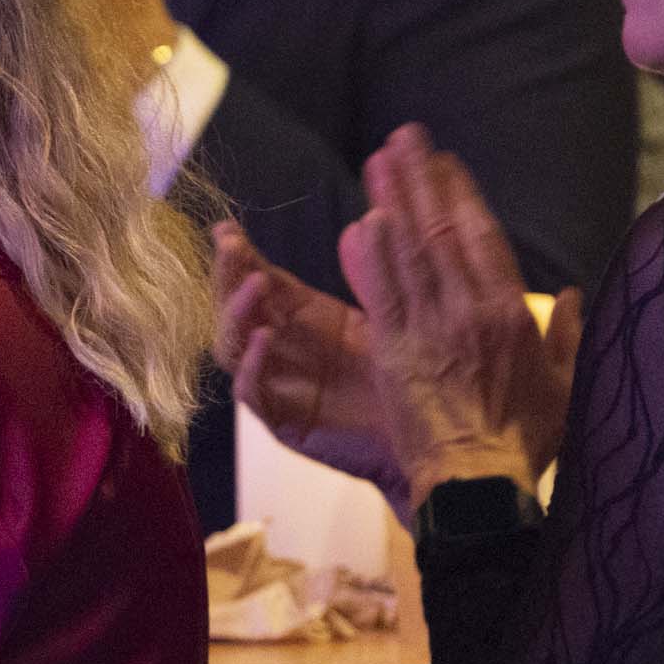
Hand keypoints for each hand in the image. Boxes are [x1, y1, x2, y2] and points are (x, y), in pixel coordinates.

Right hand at [214, 219, 398, 490]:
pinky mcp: (282, 419)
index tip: (227, 229)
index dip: (239, 256)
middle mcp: (282, 348)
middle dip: (227, 275)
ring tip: (257, 284)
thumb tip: (362, 224)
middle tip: (231, 246)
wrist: (436, 439)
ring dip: (237, 312)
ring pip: (232, 345)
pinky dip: (252, 364)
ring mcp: (277, 383)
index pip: (259, 281)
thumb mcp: (390, 316)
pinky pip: (251, 391)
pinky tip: (266, 338)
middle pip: (234, 308)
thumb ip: (370, 276)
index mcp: (303, 319)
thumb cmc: (415, 378)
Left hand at [338, 127, 562, 500]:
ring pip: (408, 252)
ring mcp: (428, 329)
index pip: (483, 238)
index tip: (445, 162)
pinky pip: (381, 293)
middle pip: (441, 232)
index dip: (461, 195)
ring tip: (379, 161)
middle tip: (404, 138)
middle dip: (422, 180)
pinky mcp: (393, 352)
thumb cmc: (524, 440)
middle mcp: (468, 311)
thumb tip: (568, 294)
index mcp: (509, 314)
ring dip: (393, 201)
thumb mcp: (562, 385)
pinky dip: (373, 255)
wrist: (478, 483)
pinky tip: (365, 220)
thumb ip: (566, 335)